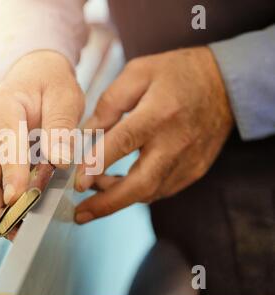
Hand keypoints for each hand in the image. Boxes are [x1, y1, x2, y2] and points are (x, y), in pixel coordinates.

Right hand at [0, 50, 83, 234]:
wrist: (31, 76)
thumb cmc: (49, 86)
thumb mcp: (65, 99)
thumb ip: (60, 129)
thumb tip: (58, 162)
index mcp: (1, 106)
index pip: (4, 144)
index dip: (11, 174)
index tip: (17, 200)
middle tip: (21, 230)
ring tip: (19, 225)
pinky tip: (12, 211)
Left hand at [74, 47, 233, 223]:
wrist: (224, 84)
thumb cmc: (176, 75)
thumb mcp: (138, 73)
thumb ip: (109, 103)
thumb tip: (86, 133)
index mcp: (159, 113)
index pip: (124, 143)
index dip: (97, 165)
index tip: (77, 183)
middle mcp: (175, 142)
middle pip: (140, 184)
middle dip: (107, 203)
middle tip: (80, 214)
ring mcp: (188, 161)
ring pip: (149, 193)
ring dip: (118, 196)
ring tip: (96, 187)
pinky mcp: (194, 171)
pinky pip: (160, 189)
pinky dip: (136, 191)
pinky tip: (120, 183)